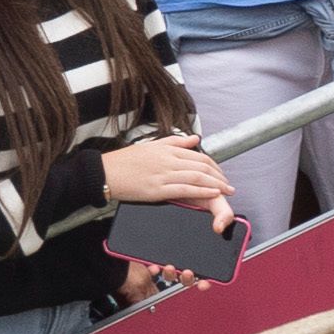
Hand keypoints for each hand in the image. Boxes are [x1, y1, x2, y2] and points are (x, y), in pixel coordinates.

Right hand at [101, 134, 234, 214]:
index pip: (198, 155)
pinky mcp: (157, 189)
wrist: (104, 173)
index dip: (214, 166)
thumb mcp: (151, 146)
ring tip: (227, 191)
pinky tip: (212, 194)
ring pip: (196, 177)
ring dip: (216, 184)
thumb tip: (195, 139)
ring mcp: (162, 175)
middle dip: (219, 176)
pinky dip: (202, 191)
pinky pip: (185, 189)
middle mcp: (167, 160)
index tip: (221, 174)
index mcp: (167, 150)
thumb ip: (175, 142)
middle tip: (229, 186)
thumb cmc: (125, 161)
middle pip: (201, 166)